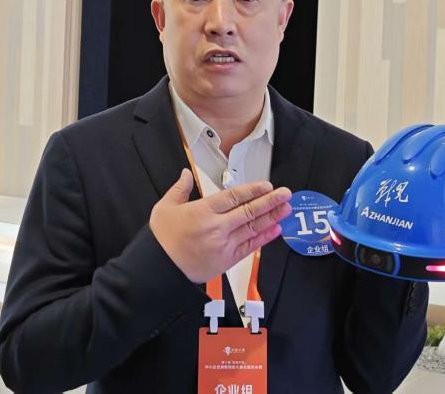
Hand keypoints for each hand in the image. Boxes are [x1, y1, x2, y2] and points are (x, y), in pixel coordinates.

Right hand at [149, 168, 291, 282]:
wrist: (158, 270)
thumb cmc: (161, 240)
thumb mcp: (165, 208)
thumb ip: (179, 189)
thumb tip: (185, 174)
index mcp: (202, 211)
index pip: (233, 197)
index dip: (253, 190)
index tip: (267, 185)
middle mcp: (216, 227)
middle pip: (248, 211)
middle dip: (270, 201)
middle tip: (285, 194)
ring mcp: (223, 245)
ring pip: (252, 228)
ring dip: (271, 218)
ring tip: (286, 209)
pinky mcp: (226, 260)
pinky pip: (249, 247)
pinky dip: (263, 238)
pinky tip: (275, 230)